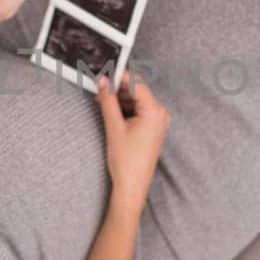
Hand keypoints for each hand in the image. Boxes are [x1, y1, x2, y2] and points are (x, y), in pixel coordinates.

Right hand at [96, 69, 169, 204]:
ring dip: (119, 99)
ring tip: (101, 100)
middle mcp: (160, 115)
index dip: (119, 77)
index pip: (137, 83)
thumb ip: (108, 101)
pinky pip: (138, 111)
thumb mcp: (114, 127)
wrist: (132, 186)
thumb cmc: (127, 162)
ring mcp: (158, 122)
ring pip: (136, 101)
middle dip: (118, 88)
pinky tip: (111, 110)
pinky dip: (125, 109)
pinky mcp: (152, 128)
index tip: (104, 73)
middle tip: (99, 86)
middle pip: (137, 91)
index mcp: (155, 112)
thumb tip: (103, 83)